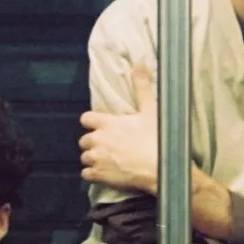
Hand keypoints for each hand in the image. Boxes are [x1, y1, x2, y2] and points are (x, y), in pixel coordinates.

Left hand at [79, 67, 160, 194]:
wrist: (160, 168)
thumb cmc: (155, 140)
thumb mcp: (150, 110)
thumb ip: (142, 88)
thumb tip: (139, 66)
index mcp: (107, 123)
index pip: (85, 119)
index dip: (92, 122)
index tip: (101, 126)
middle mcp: (97, 140)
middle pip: (84, 140)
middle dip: (93, 142)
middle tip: (107, 145)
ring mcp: (97, 159)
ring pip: (84, 158)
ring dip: (93, 158)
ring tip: (106, 160)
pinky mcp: (99, 176)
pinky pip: (86, 175)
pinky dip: (92, 174)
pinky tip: (103, 173)